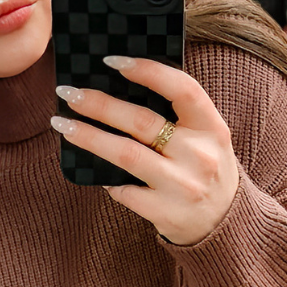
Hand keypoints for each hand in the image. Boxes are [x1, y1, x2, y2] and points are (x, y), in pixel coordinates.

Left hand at [51, 55, 239, 246]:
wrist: (224, 225)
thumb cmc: (205, 171)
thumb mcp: (206, 139)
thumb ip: (176, 116)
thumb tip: (118, 89)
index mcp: (212, 128)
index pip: (183, 89)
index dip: (148, 71)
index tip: (112, 61)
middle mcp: (200, 155)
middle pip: (141, 121)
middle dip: (99, 104)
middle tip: (69, 93)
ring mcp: (182, 186)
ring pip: (125, 154)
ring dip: (88, 137)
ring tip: (62, 124)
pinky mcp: (165, 212)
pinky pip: (124, 190)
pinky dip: (107, 180)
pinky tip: (96, 172)